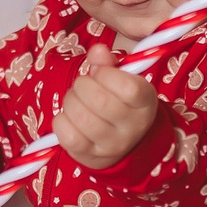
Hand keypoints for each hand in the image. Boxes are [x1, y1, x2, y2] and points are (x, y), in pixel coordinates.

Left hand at [56, 44, 159, 170]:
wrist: (123, 145)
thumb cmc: (119, 103)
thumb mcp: (121, 81)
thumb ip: (108, 63)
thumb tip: (98, 51)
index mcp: (145, 103)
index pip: (128, 87)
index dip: (106, 74)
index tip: (101, 74)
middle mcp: (133, 127)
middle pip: (99, 100)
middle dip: (82, 85)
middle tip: (83, 86)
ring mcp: (113, 144)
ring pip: (81, 117)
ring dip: (70, 102)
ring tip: (76, 102)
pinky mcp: (92, 156)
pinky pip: (68, 135)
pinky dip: (61, 122)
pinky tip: (69, 118)